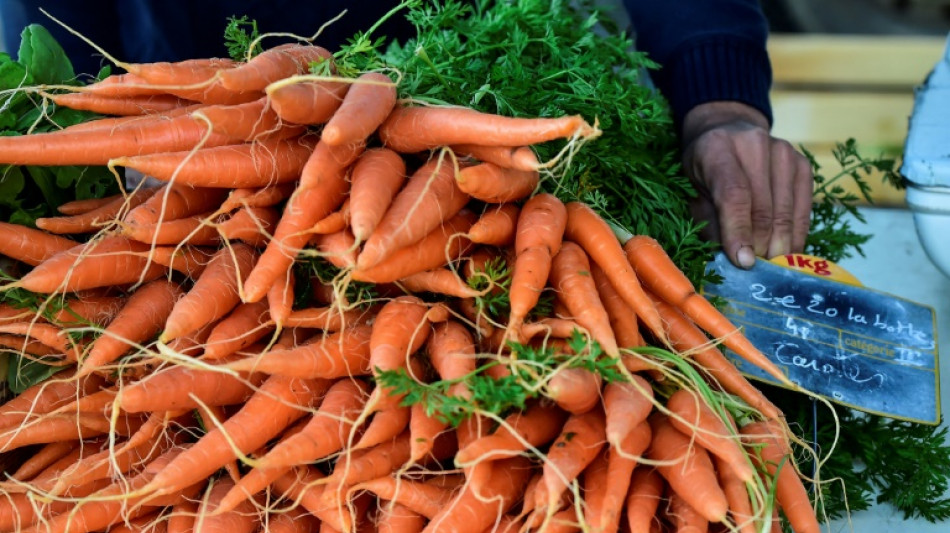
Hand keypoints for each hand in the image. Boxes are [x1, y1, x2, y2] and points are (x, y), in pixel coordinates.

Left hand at [681, 101, 812, 268]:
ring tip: (771, 267)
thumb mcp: (694, 192)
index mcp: (717, 149)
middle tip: (756, 273)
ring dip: (779, 245)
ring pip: (785, 211)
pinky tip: (787, 252)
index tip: (744, 263)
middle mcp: (753, 145)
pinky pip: (803, 208)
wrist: (728, 130)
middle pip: (763, 208)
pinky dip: (796, 234)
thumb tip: (732, 261)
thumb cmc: (704, 169)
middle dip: (760, 246)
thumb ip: (710, 223)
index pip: (734, 195)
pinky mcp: (802, 164)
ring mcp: (783, 152)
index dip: (739, 231)